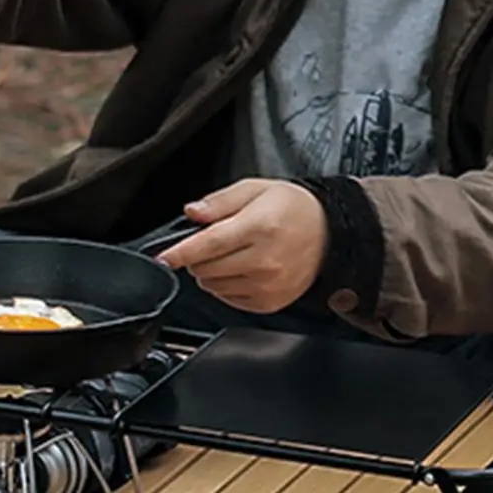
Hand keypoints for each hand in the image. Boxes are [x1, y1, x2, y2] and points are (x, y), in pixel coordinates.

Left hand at [157, 179, 327, 312]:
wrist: (330, 235)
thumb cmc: (292, 209)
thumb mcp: (254, 190)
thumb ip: (219, 202)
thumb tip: (191, 213)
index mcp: (259, 227)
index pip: (208, 245)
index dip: (180, 253)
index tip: (163, 258)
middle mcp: (264, 260)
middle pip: (206, 268)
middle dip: (198, 257)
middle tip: (213, 243)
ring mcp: (267, 286)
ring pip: (214, 287)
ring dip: (211, 273)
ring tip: (232, 255)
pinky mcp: (268, 303)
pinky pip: (229, 299)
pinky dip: (226, 287)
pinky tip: (242, 270)